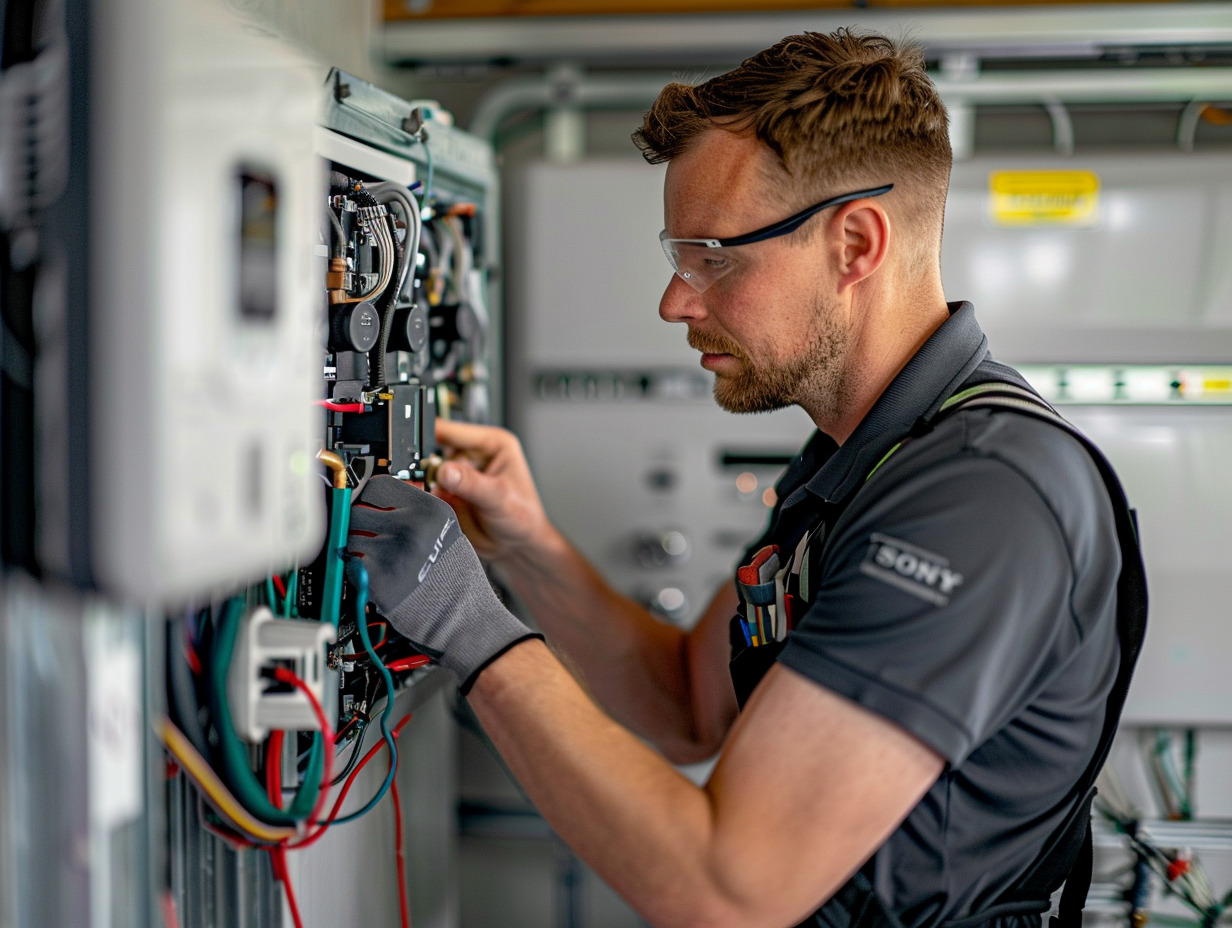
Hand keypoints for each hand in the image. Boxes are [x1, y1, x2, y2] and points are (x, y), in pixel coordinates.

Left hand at [347, 476, 539, 689]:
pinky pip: (349, 564)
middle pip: (357, 509)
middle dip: (358, 523)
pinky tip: (374, 577)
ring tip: (375, 559)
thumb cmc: (457, 581)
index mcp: (430, 510)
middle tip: (365, 535)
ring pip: (349, 537)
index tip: (364, 503)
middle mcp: (411, 526)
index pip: (378, 485)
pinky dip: (355, 570)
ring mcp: (392, 552)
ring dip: (354, 547)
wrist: (465, 619)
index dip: (368, 496)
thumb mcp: (446, 532)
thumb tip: (380, 498)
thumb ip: (415, 512)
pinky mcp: (376, 579)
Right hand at [432, 420, 551, 563]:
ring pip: (428, 471)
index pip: (453, 430)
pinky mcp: (449, 493)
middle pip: (436, 448)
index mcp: (492, 444)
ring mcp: (460, 475)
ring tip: (430, 493)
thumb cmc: (523, 518)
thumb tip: (445, 471)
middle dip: (424, 462)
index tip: (413, 447)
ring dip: (423, 481)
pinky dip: (424, 495)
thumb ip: (471, 483)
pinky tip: (428, 502)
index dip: (430, 434)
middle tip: (418, 476)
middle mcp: (473, 456)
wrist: (517, 547)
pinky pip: (428, 490)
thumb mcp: (499, 498)